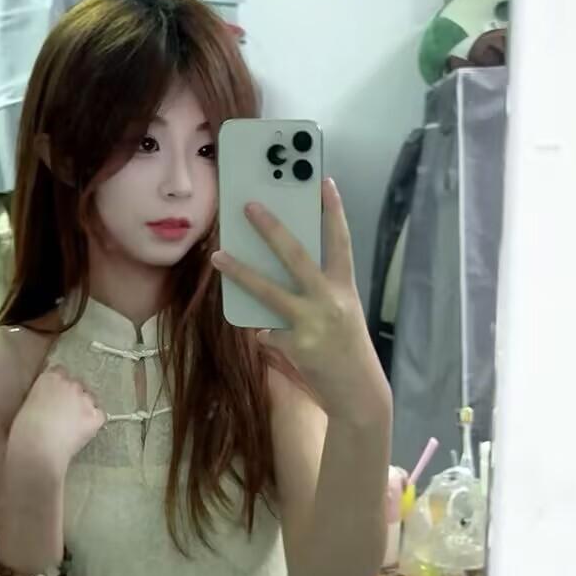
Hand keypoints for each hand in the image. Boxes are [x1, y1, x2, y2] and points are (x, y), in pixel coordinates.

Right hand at [9, 366, 105, 472]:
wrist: (36, 452)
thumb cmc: (24, 432)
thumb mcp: (27, 404)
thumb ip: (41, 394)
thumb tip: (47, 400)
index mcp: (49, 378)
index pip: (60, 371)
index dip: (59, 386)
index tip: (57, 396)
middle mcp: (70, 383)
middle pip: (78, 384)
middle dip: (73, 396)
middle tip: (65, 413)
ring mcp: (85, 399)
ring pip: (91, 398)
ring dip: (85, 407)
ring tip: (74, 425)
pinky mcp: (96, 416)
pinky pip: (100, 415)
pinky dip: (94, 422)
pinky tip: (83, 431)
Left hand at [212, 178, 390, 425]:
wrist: (358, 394)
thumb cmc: (346, 349)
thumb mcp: (340, 314)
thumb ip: (315, 293)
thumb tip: (275, 273)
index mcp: (345, 288)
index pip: (341, 242)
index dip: (333, 211)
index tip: (323, 182)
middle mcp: (330, 300)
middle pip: (297, 256)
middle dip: (271, 229)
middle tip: (249, 207)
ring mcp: (312, 323)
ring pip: (268, 291)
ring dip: (241, 271)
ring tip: (218, 255)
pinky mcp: (295, 345)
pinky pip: (266, 331)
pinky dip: (264, 333)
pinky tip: (269, 339)